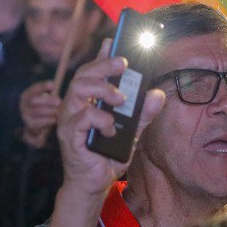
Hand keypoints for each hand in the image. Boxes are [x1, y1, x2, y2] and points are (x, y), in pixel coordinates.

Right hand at [19, 79, 60, 146]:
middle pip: (35, 100)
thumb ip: (49, 93)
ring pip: (39, 111)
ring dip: (50, 110)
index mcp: (26, 95)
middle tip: (59, 101)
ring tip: (58, 111)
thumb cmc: (43, 108)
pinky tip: (55, 119)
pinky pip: (41, 121)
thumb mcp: (44, 100)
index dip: (43, 86)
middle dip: (48, 100)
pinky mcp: (30, 124)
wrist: (35, 126)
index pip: (33, 88)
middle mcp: (23, 104)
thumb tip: (54, 86)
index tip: (53, 85)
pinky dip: (50, 120)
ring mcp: (25, 115)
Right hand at [56, 40, 165, 197]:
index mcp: (88, 102)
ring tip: (120, 98)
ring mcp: (68, 120)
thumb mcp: (132, 133)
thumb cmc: (106, 156)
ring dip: (102, 89)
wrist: (93, 185)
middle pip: (83, 75)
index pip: (92, 71)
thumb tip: (157, 94)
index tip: (112, 41)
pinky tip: (111, 128)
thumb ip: (142, 113)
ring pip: (77, 90)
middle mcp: (75, 106)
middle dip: (104, 64)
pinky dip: (100, 119)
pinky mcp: (68, 136)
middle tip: (123, 64)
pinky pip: (81, 118)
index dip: (101, 55)